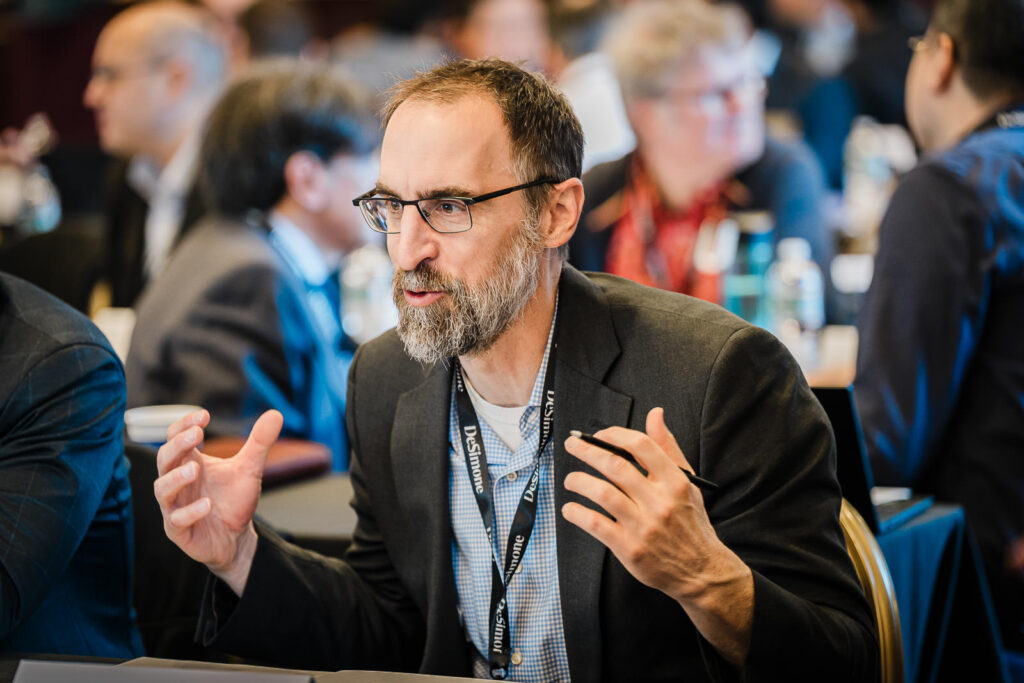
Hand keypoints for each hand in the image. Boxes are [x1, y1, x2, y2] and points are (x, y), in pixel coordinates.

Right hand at [154, 409, 282, 594]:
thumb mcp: (249, 469)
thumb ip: (259, 443)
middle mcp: (177, 483)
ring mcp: (175, 507)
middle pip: (164, 459)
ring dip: (176, 478)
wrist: (236, 538)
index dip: (184, 425)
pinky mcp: (179, 531)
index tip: (204, 416)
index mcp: (189, 463)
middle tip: (197, 434)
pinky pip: (177, 521)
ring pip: (162, 489)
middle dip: (177, 445)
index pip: (175, 438)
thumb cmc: (234, 500)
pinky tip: (208, 504)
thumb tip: (276, 414)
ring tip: (196, 469)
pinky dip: (190, 512)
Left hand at [562, 407, 752, 665]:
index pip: (642, 446)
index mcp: (675, 482)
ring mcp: (644, 526)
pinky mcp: (630, 549)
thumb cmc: (690, 523)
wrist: (701, 572)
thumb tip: (655, 414)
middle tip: (572, 444)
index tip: (599, 435)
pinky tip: (570, 509)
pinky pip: (597, 525)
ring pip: (603, 494)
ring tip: (570, 479)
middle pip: (616, 466)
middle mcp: (660, 502)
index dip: (615, 435)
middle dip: (588, 451)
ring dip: (580, 482)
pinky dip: (578, 514)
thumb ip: (668, 448)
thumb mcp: (687, 483)